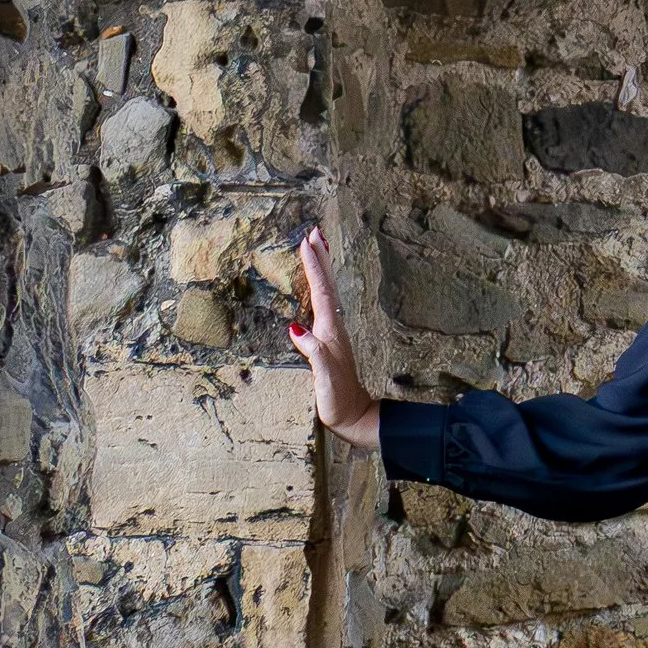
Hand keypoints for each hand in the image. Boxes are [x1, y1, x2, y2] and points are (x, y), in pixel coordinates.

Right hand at [288, 228, 381, 447]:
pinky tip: (312, 288)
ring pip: (326, 293)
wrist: (353, 415)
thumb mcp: (324, 378)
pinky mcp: (328, 342)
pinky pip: (321, 306)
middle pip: (326, 285)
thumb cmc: (337, 399)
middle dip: (320, 258)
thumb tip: (295, 328)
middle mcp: (333, 328)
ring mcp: (331, 334)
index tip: (307, 241)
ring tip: (316, 249)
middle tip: (314, 231)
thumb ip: (313, 353)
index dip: (313, 267)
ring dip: (321, 270)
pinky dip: (317, 289)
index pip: (320, 292)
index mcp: (330, 332)